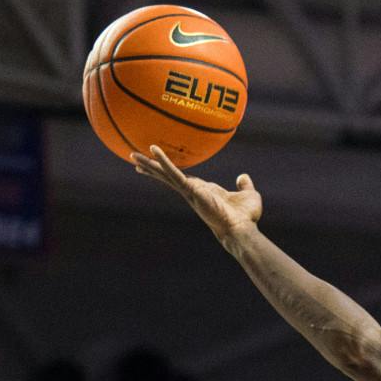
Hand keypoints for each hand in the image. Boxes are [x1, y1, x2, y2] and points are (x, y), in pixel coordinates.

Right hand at [131, 146, 261, 237]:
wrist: (242, 229)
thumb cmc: (245, 217)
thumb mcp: (248, 195)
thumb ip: (244, 185)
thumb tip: (243, 177)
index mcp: (203, 191)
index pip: (181, 178)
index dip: (169, 171)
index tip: (157, 164)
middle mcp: (193, 191)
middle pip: (167, 176)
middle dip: (151, 167)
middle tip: (134, 158)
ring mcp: (190, 192)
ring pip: (165, 174)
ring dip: (149, 164)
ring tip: (132, 154)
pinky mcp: (191, 191)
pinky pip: (175, 174)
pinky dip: (164, 162)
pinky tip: (153, 151)